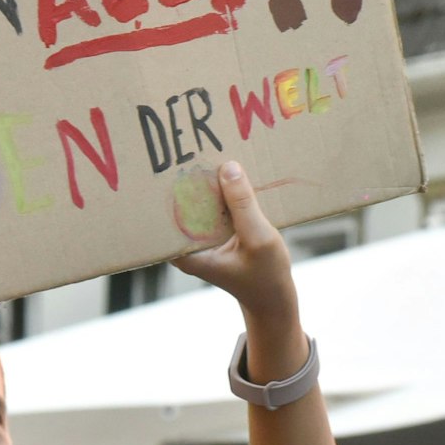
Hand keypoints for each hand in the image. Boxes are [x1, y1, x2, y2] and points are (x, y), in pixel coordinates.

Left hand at [172, 160, 298, 322]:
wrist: (274, 299)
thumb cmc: (266, 276)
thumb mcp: (259, 238)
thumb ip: (242, 204)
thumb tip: (228, 167)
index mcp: (187, 253)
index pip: (169, 214)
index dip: (170, 188)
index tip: (171, 161)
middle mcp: (188, 244)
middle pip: (183, 204)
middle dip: (190, 180)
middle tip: (189, 145)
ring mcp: (202, 238)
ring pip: (201, 202)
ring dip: (209, 183)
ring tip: (208, 151)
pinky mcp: (217, 232)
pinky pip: (216, 206)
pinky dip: (224, 193)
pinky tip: (230, 172)